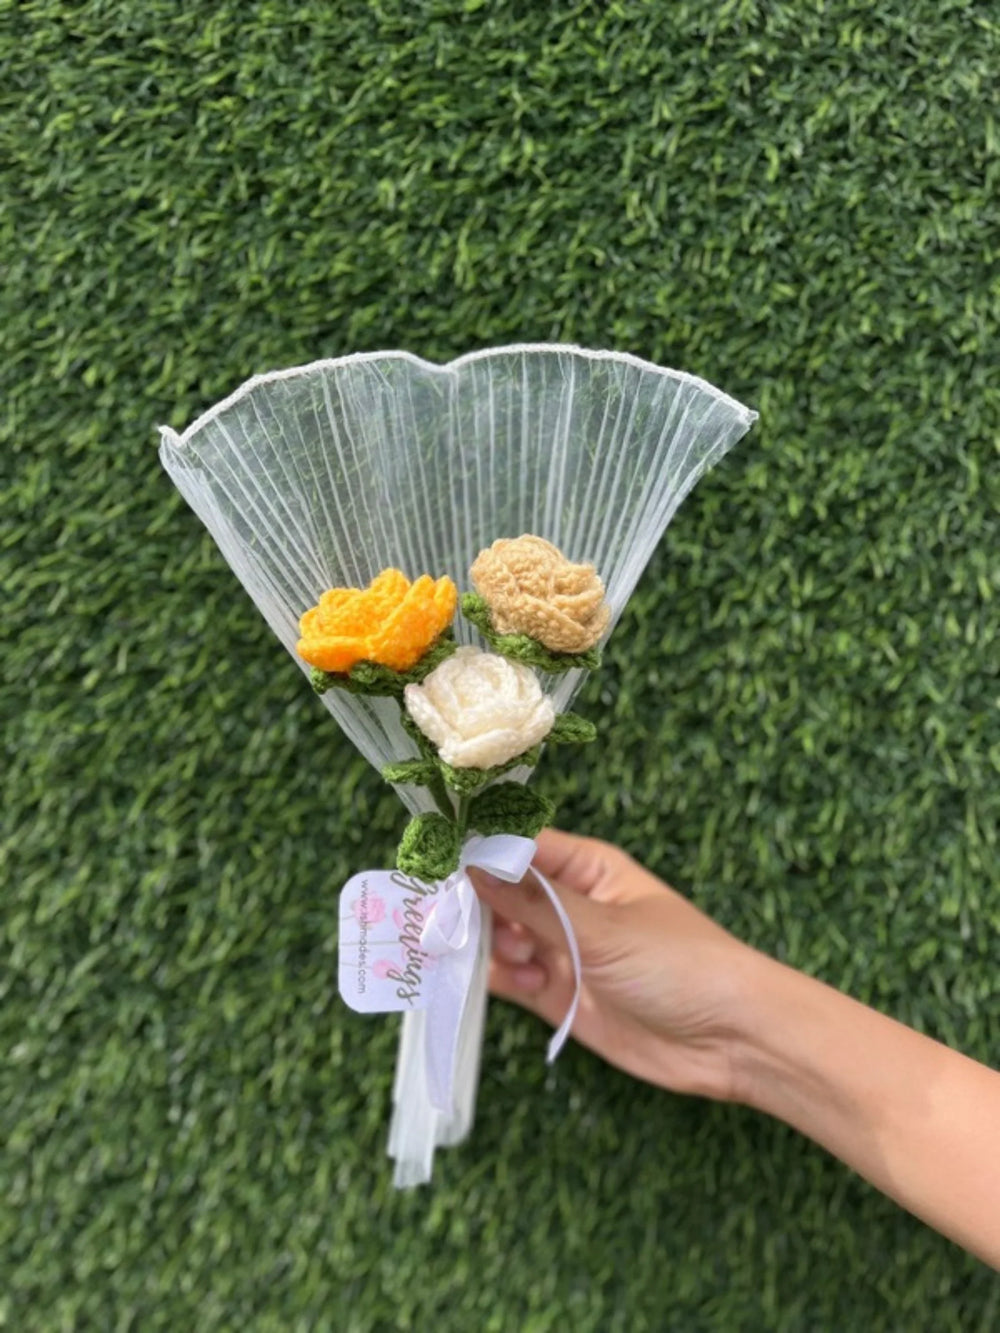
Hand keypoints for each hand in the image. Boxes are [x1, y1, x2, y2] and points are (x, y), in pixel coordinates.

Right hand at [469, 828, 757, 1101]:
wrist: (731, 1041)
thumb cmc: (682, 964)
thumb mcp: (603, 927)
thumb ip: (534, 902)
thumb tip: (472, 865)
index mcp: (587, 868)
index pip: (519, 848)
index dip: (479, 856)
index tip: (439, 869)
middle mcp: (570, 905)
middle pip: (501, 894)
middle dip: (475, 906)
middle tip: (446, 922)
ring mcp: (564, 952)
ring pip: (501, 938)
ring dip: (489, 946)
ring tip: (506, 957)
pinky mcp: (561, 997)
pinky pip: (513, 980)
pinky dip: (502, 980)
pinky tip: (522, 983)